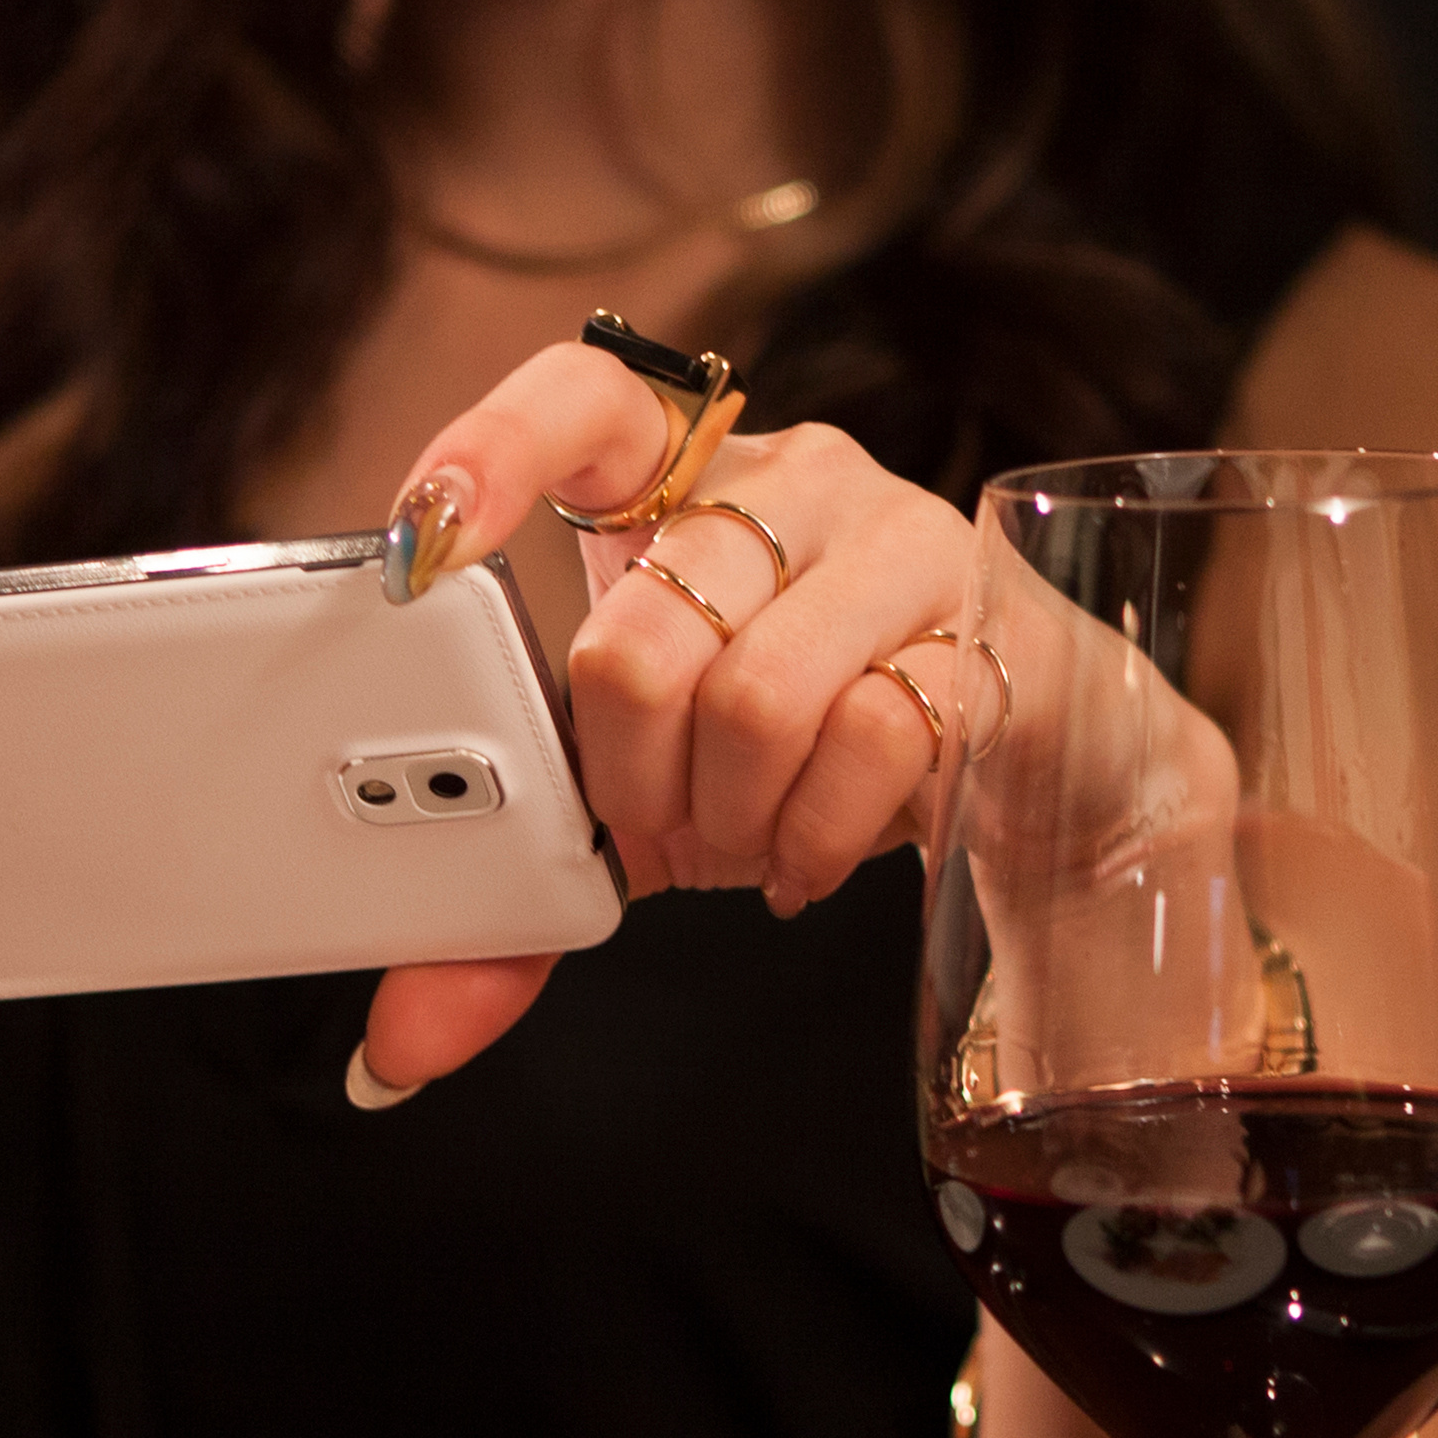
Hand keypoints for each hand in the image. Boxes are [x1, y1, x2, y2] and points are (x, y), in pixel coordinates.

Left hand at [354, 345, 1028, 1090]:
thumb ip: (529, 894)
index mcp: (686, 476)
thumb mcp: (657, 788)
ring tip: (738, 844)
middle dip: (629, 780)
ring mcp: (901, 545)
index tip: (421, 548)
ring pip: (757, 696)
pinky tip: (807, 859)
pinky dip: (817, 836)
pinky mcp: (986, 633)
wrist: (1029, 753)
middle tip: (654, 831)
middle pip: (647, 629)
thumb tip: (408, 1041)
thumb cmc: (810, 738)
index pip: (584, 395)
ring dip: (727, 819)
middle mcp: (794, 482)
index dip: (493, 451)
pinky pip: (871, 744)